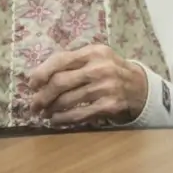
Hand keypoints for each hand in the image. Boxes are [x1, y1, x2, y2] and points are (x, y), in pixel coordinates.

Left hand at [28, 44, 148, 125]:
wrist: (140, 87)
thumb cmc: (111, 71)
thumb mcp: (97, 58)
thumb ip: (73, 62)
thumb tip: (39, 76)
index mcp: (94, 52)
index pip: (61, 59)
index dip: (42, 72)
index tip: (31, 84)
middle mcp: (100, 68)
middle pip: (60, 82)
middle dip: (42, 95)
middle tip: (34, 104)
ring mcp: (105, 87)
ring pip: (67, 100)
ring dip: (50, 109)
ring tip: (44, 113)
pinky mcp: (109, 105)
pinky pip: (79, 114)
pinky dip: (63, 119)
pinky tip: (56, 121)